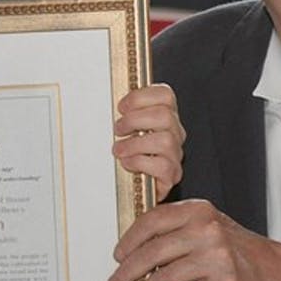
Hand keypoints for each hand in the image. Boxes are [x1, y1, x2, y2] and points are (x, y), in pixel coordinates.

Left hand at [105, 199, 280, 280]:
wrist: (277, 272)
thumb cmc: (238, 249)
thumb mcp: (209, 226)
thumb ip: (176, 229)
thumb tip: (135, 247)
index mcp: (199, 211)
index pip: (152, 220)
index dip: (129, 239)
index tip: (118, 254)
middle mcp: (207, 230)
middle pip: (153, 251)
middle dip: (127, 271)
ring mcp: (217, 258)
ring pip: (164, 278)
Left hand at [112, 84, 184, 200]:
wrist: (136, 185)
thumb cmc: (129, 152)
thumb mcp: (126, 126)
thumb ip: (124, 112)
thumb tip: (106, 101)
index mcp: (165, 115)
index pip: (164, 95)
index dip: (141, 97)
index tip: (122, 107)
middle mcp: (174, 132)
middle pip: (164, 115)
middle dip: (135, 120)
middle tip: (119, 129)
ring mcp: (175, 153)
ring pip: (165, 141)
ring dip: (135, 144)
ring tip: (119, 149)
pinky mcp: (171, 174)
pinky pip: (162, 165)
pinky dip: (140, 162)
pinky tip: (128, 162)